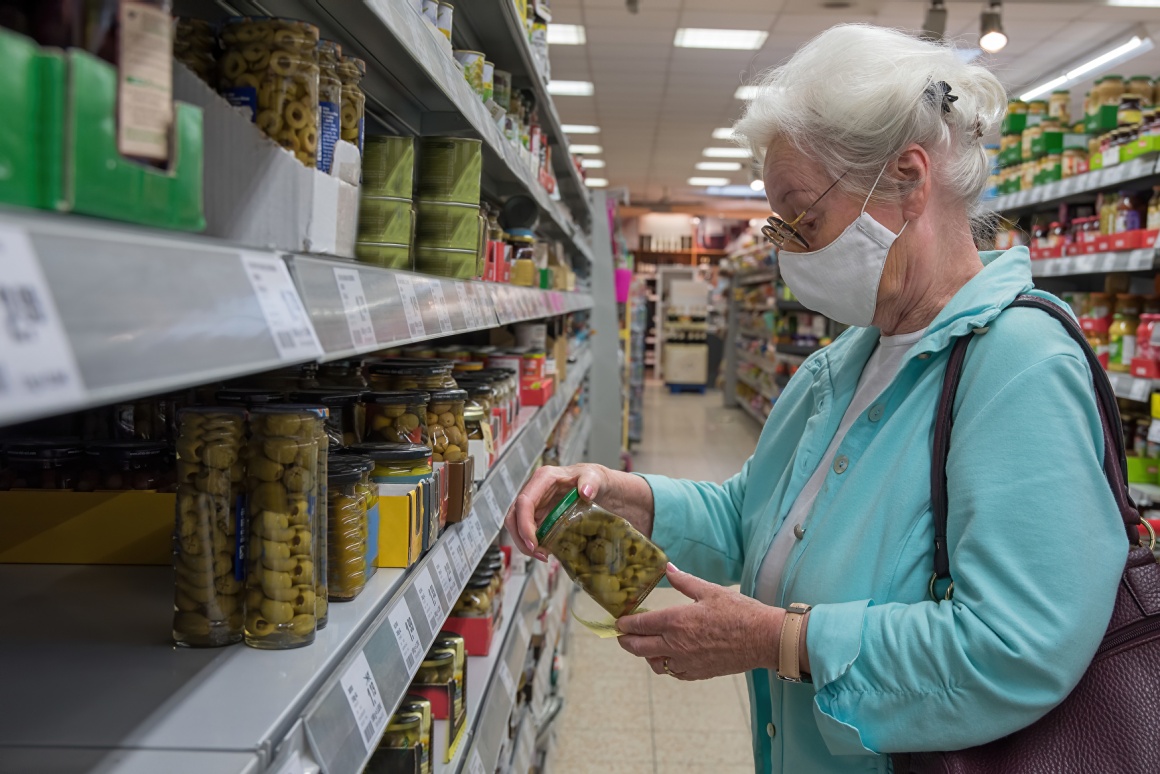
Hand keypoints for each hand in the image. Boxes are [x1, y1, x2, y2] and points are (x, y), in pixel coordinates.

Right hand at [504, 463, 652, 560]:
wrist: (600, 487)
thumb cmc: (596, 479)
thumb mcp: (596, 477)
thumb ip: (591, 482)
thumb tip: (585, 491)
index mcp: (544, 478)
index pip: (524, 502)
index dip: (524, 524)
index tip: (534, 542)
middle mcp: (535, 491)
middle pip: (514, 516)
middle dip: (520, 537)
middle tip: (537, 554)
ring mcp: (537, 504)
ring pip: (517, 526)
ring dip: (525, 543)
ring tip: (543, 556)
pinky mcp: (540, 516)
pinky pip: (529, 531)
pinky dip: (534, 543)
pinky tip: (547, 552)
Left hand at [617, 564, 783, 679]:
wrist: (763, 638)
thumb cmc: (739, 612)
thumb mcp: (709, 590)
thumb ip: (683, 581)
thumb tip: (667, 568)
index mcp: (676, 621)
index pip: (640, 625)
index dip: (625, 623)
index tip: (619, 621)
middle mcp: (676, 644)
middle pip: (638, 647)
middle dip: (626, 641)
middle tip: (621, 635)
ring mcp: (686, 662)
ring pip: (654, 663)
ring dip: (646, 654)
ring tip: (646, 644)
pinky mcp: (698, 673)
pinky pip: (673, 672)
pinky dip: (666, 665)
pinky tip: (669, 656)